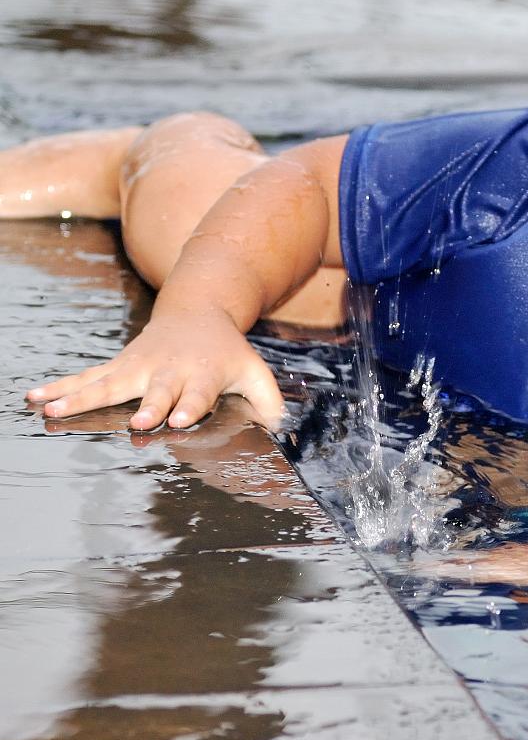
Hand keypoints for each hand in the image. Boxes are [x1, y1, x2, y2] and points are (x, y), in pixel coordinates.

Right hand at [26, 309, 283, 429]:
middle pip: (155, 391)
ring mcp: (139, 368)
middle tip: (137, 422)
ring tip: (52, 411)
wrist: (197, 311)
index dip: (189, 406)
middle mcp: (167, 371)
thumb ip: (268, 400)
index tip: (178, 420)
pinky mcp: (118, 366)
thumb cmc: (227, 353)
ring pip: (108, 384)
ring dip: (80, 397)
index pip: (197, 394)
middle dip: (147, 406)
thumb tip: (281, 428)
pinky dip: (59, 386)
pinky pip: (85, 377)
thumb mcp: (255, 371)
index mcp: (201, 375)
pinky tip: (33, 397)